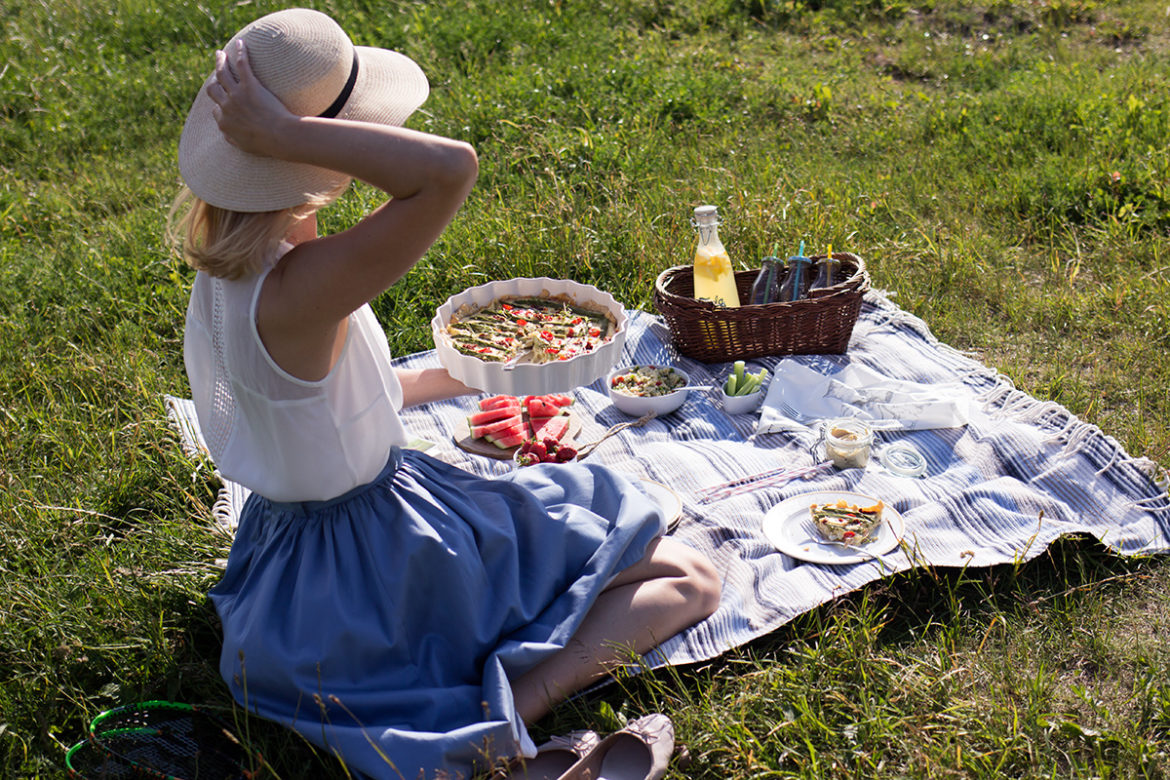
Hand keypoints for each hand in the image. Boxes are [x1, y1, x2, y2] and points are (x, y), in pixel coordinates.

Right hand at [205, 39, 293, 156]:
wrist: (280, 137)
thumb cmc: (266, 145)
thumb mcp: (244, 147)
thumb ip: (233, 139)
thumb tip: (226, 135)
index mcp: (224, 123)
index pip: (216, 110)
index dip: (220, 106)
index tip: (226, 103)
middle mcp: (226, 106)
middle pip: (213, 90)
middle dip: (213, 81)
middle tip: (216, 74)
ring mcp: (237, 94)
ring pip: (222, 73)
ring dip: (220, 62)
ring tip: (220, 54)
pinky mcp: (250, 85)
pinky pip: (243, 64)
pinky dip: (241, 52)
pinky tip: (241, 43)